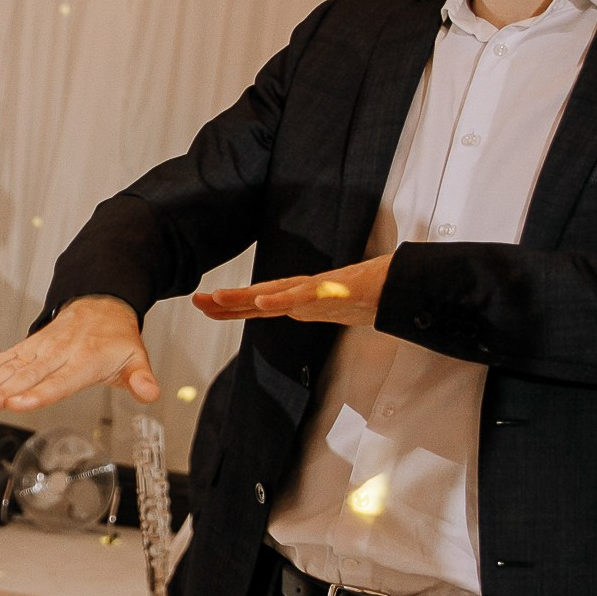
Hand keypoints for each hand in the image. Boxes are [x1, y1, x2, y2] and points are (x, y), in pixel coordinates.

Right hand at [0, 294, 157, 412]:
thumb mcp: (135, 356)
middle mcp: (56, 354)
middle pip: (26, 376)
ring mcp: (36, 350)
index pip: (58, 380)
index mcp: (83, 360)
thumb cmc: (116, 338)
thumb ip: (140, 377)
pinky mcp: (24, 348)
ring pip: (7, 368)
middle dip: (2, 391)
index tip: (18, 403)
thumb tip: (152, 393)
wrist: (101, 304)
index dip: (38, 393)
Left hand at [193, 253, 390, 327]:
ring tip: (217, 297)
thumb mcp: (333, 304)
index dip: (231, 305)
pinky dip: (283, 299)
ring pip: (274, 295)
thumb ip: (313, 306)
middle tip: (195, 300)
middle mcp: (303, 295)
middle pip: (258, 299)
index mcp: (301, 299)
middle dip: (225, 302)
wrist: (401, 284)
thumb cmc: (371, 291)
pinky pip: (304, 296)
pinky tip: (263, 301)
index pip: (259, 304)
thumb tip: (295, 310)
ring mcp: (317, 292)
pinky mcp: (333, 291)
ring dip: (244, 297)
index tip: (204, 304)